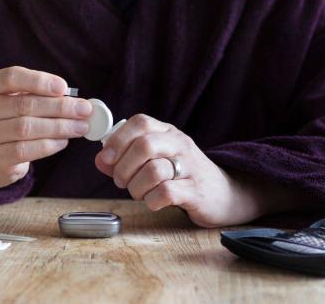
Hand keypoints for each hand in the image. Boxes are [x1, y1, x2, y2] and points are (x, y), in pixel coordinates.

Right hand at [0, 66, 91, 193]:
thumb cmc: (11, 119)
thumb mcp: (17, 99)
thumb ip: (40, 95)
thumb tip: (75, 100)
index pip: (12, 77)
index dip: (39, 81)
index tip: (64, 87)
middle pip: (25, 104)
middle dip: (60, 107)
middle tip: (84, 109)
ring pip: (28, 128)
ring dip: (60, 126)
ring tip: (81, 126)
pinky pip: (28, 149)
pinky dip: (50, 144)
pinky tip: (64, 141)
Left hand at [94, 114, 269, 227]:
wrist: (224, 194)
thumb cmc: (182, 176)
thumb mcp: (156, 160)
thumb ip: (125, 159)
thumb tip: (100, 159)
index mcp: (168, 133)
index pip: (140, 122)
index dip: (118, 139)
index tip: (106, 158)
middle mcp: (180, 145)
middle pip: (144, 145)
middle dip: (123, 167)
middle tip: (121, 181)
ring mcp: (190, 167)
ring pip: (153, 171)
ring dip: (136, 187)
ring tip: (138, 193)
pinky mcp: (196, 191)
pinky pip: (166, 193)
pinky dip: (152, 200)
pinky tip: (154, 202)